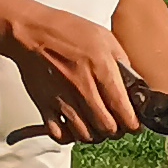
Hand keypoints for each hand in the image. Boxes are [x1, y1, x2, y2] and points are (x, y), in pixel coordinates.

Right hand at [0, 0, 140, 140]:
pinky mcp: (45, 106)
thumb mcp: (106, 39)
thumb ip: (123, 64)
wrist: (32, 32)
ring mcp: (63, 100)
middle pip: (107, 129)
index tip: (134, 124)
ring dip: (95, 134)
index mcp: (102, 71)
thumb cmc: (68, 32)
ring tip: (96, 125)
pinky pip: (60, 135)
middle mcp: (83, 89)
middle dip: (116, 130)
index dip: (133, 124)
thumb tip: (135, 86)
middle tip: (116, 124)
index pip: (124, 112)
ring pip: (85, 136)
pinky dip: (69, 135)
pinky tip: (74, 126)